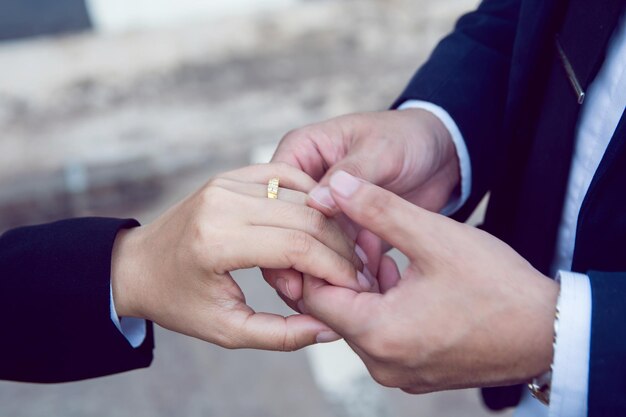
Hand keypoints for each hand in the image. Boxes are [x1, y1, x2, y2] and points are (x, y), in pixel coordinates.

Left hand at [110, 164, 369, 350]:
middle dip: (341, 246)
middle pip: (307, 216)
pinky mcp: (231, 175)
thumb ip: (281, 334)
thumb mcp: (226, 330)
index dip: (336, 267)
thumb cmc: (178, 301)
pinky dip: (311, 196)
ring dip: (330, 223)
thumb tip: (330, 328)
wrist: (137, 265)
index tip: (357, 286)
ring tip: (343, 253)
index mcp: (217, 241)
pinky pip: (286, 175)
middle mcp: (223, 203)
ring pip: (302, 194)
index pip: (298, 246)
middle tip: (358, 272)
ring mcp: (227, 183)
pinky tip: (322, 222)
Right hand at [268, 109, 459, 302]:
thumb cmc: (408, 138)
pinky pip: (332, 257)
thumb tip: (316, 204)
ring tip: (336, 295)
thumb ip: (351, 174)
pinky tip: (360, 288)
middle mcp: (306, 183)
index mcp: (302, 152)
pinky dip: (343, 274)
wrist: (443, 156)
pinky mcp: (343, 231)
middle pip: (284, 225)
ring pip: (305, 247)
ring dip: (319, 271)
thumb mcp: (380, 150)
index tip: (291, 256)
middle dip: (296, 258)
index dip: (279, 224)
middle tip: (304, 291)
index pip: (274, 192)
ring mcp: (323, 210)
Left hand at [302, 171, 559, 391]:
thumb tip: (336, 186)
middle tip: (356, 236)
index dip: (314, 259)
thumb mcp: (435, 237)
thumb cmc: (498, 287)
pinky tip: (400, 275)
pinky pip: (381, 336)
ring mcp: (400, 373)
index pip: (314, 296)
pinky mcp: (417, 372)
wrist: (551, 332)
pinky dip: (382, 306)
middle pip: (334, 311)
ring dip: (363, 286)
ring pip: (358, 323)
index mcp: (380, 335)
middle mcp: (382, 364)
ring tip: (382, 250)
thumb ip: (378, 209)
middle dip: (341, 271)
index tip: (326, 230)